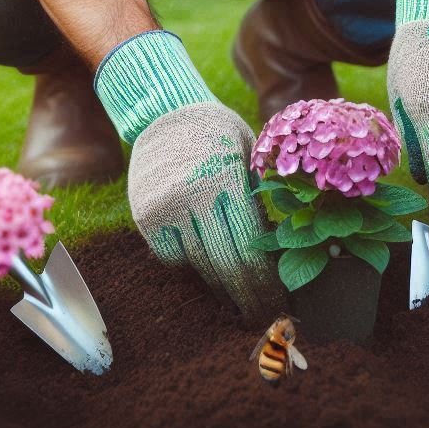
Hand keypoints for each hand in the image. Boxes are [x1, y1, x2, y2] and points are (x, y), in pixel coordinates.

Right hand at [127, 101, 283, 323]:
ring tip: (238, 300)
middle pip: (225, 265)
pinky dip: (190, 264)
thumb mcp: (248, 153)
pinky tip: (205, 265)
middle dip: (247, 296)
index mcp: (227, 179)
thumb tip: (282, 247)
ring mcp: (166, 209)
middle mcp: (194, 196)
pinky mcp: (146, 217)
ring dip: (221, 286)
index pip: (250, 247)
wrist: (164, 113)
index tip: (279, 301)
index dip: (266, 281)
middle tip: (261, 315)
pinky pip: (171, 257)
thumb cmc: (219, 134)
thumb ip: (260, 195)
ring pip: (199, 264)